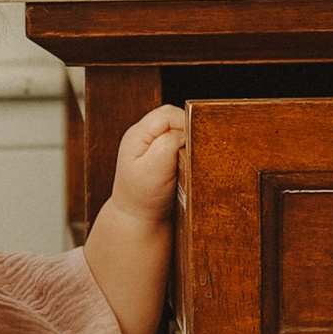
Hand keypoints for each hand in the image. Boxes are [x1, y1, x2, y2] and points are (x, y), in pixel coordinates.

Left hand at [109, 104, 186, 221]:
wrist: (137, 219)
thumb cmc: (142, 198)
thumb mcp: (154, 170)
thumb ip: (168, 144)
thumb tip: (184, 131)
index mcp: (137, 135)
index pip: (166, 114)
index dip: (185, 122)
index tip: (196, 141)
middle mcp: (142, 135)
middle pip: (172, 118)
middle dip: (187, 131)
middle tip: (193, 151)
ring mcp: (149, 144)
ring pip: (176, 129)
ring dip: (186, 141)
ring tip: (188, 159)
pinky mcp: (158, 154)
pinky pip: (176, 142)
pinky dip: (185, 149)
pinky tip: (185, 163)